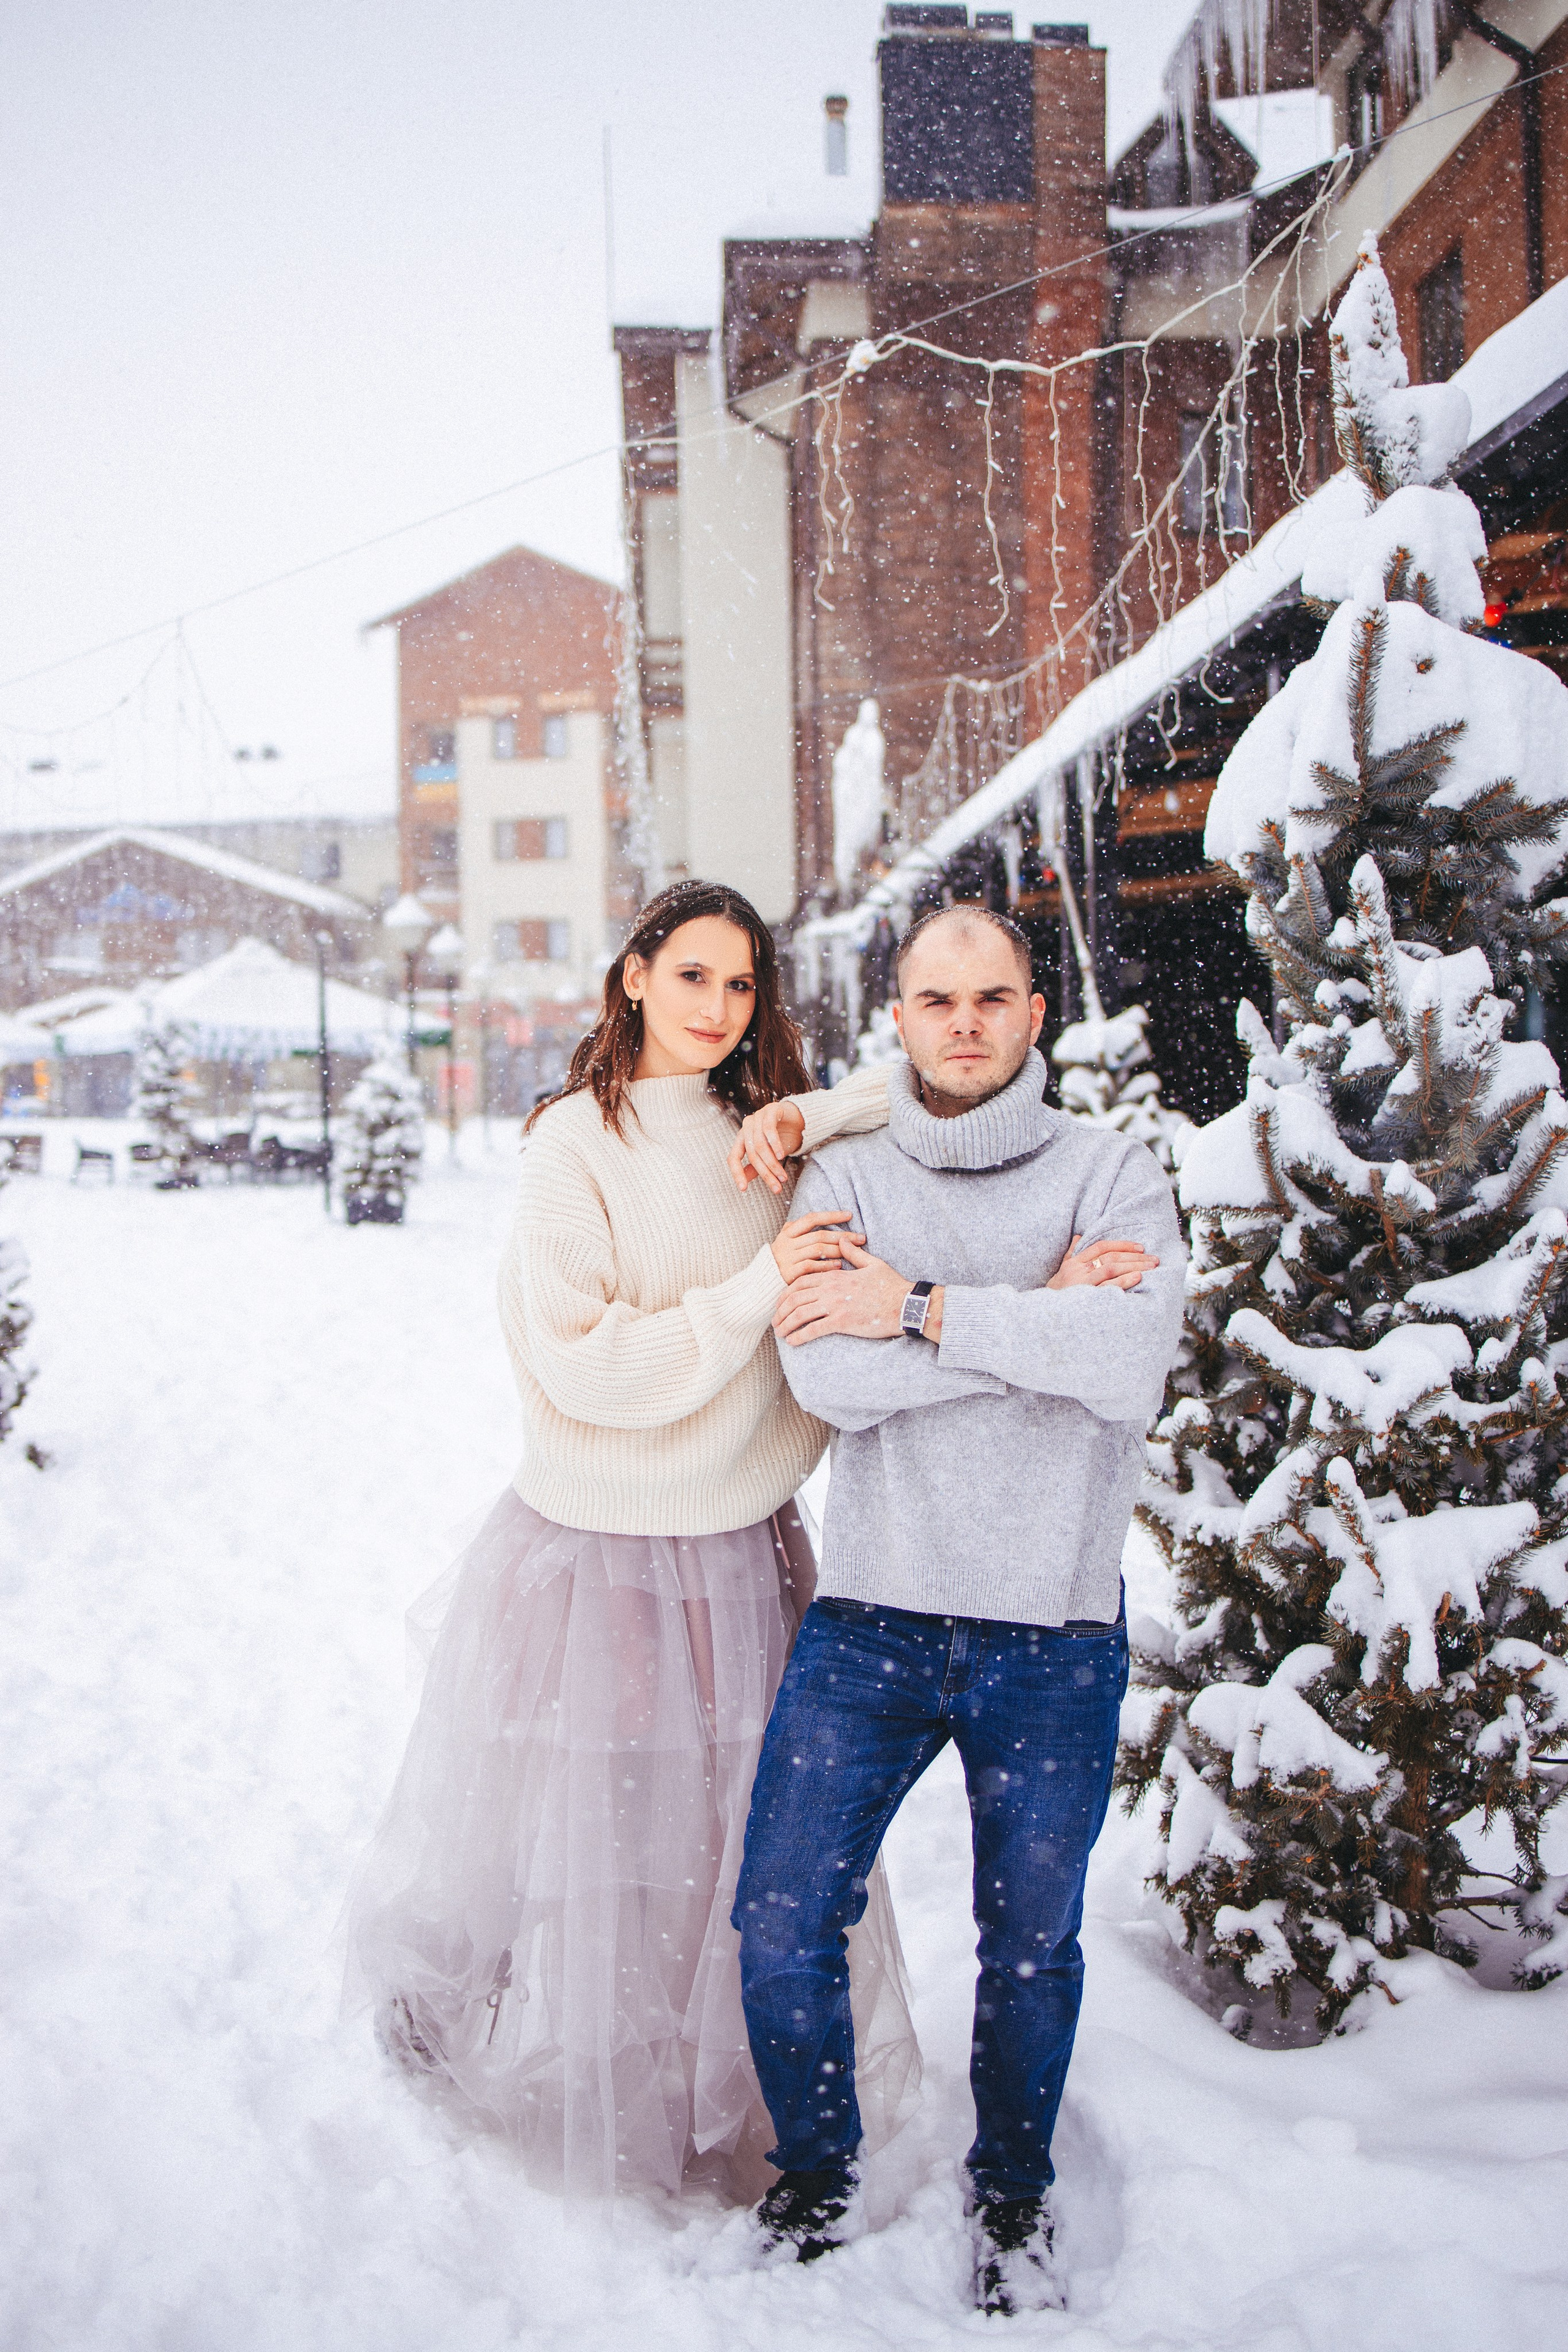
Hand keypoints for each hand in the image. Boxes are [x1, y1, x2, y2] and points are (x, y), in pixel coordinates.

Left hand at [729, 1100, 805, 1193]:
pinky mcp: (770, 1110)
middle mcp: (746, 1127)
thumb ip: (755, 1167)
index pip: (733, 1158)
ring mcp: (757, 1117)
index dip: (737, 1174)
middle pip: (751, 1154)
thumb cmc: (782, 1138)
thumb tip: (744, 1182)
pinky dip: (774, 1144)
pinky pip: (769, 1129)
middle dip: (765, 1173)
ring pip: (760, 1144)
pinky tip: (781, 1156)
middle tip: (777, 1187)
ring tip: (783, 1176)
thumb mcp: (768, 1156)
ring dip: (772, 1163)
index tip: (743, 1189)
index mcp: (742, 1138)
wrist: (799, 1119)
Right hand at [770, 1209, 863, 1283]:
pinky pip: (811, 1266)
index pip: (812, 1219)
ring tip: (854, 1251)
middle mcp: (787, 1242)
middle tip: (861, 1238)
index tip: (849, 1215)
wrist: (761, 1282)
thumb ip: (799, 1230)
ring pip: (818, 1250)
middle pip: (819, 1235)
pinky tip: (839, 1266)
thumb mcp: (785, 1241)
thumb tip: (822, 1219)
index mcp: (788, 1232)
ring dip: (838, 1250)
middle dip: (843, 1236)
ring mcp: (787, 1258)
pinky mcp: (789, 1273)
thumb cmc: (779, 1260)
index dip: (831, 1215)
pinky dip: (827, 1266)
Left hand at [774, 1240, 924, 1345]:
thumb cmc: (891, 1286)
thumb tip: (843, 1241)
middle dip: (780, 1311)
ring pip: (800, 1314)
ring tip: (780, 1334)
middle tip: (774, 1321)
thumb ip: (854, 1253)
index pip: (801, 1282)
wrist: (905, 1304)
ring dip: (786, 1325)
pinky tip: (793, 1342)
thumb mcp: (872, 1264)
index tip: (779, 1302)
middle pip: (795, 1298)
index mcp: (836, 1276)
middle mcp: (831, 1289)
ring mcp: (835, 1306)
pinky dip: (800, 1336)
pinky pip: (814, 1330)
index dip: (786, 1293)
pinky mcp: (842, 1322)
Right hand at [1048, 1234, 1159, 1291]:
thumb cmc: (1056, 1293)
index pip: (1101, 1247)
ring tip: (1151, 1267)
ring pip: (1111, 1268)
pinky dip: (1124, 1281)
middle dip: (1135, 1256)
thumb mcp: (1062, 1270)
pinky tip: (1138, 1277)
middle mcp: (1079, 1270)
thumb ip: (1072, 1253)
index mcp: (1075, 1262)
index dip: (1122, 1245)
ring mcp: (1083, 1283)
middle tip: (1154, 1259)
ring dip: (1134, 1266)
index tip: (1140, 1247)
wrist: (1045, 1314)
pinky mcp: (1087, 1297)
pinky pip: (1108, 1287)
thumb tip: (1078, 1236)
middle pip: (1111, 1257)